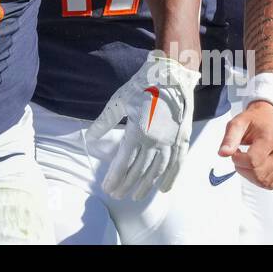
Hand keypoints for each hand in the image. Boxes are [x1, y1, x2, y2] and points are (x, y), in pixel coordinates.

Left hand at [87, 52, 200, 199]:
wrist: (171, 74)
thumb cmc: (141, 86)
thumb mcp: (118, 102)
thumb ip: (104, 122)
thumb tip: (90, 139)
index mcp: (138, 132)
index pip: (123, 162)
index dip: (114, 177)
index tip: (106, 187)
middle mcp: (156, 141)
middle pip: (139, 170)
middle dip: (126, 185)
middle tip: (117, 195)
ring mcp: (171, 141)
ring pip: (157, 170)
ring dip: (146, 185)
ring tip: (136, 196)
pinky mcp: (182, 139)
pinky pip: (177, 163)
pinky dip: (171, 178)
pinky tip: (164, 189)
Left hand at [219, 100, 272, 189]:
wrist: (272, 118)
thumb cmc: (254, 121)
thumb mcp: (237, 123)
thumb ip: (229, 139)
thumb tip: (223, 153)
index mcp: (271, 138)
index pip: (252, 161)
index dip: (238, 160)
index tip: (235, 152)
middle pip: (258, 174)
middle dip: (243, 169)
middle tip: (240, 157)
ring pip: (264, 182)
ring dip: (250, 175)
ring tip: (248, 160)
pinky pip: (272, 184)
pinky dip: (260, 179)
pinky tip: (257, 167)